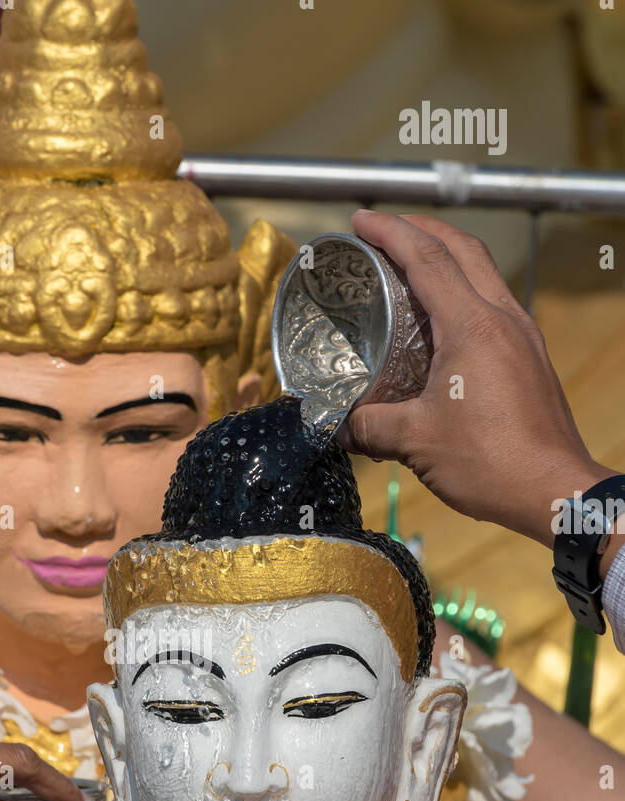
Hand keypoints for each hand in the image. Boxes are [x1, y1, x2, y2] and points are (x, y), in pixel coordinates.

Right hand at [336, 210, 612, 550]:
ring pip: (483, 274)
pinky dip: (464, 294)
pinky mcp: (530, 359)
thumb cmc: (491, 462)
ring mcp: (523, 337)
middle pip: (463, 249)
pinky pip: (494, 306)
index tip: (362, 220)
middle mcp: (503, 319)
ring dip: (448, 257)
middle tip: (386, 230)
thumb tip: (337, 426)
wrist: (553, 491)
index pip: (428, 259)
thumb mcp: (415, 442)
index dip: (391, 232)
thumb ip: (369, 427)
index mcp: (472, 326)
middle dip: (423, 229)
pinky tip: (443, 319)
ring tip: (411, 265)